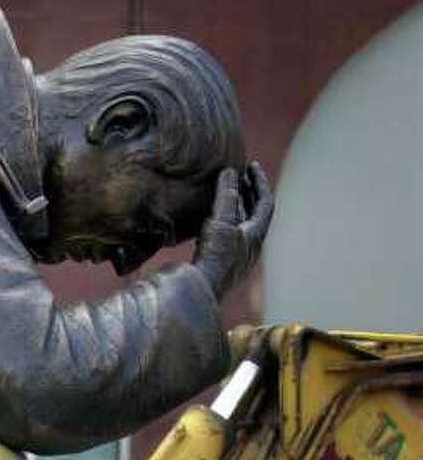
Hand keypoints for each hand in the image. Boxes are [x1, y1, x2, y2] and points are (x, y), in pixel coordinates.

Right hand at [193, 162, 273, 298]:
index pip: (265, 203)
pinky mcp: (215, 266)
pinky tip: (206, 220)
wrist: (193, 294)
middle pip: (252, 215)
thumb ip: (226, 196)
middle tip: (238, 176)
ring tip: (223, 193)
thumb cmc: (212, 259)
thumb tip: (229, 171)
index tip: (251, 165)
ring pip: (236, 227)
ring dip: (232, 208)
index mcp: (255, 238)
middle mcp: (247, 249)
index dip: (259, 182)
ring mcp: (232, 259)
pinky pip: (222, 238)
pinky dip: (218, 223)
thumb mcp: (222, 223)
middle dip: (246, 193)